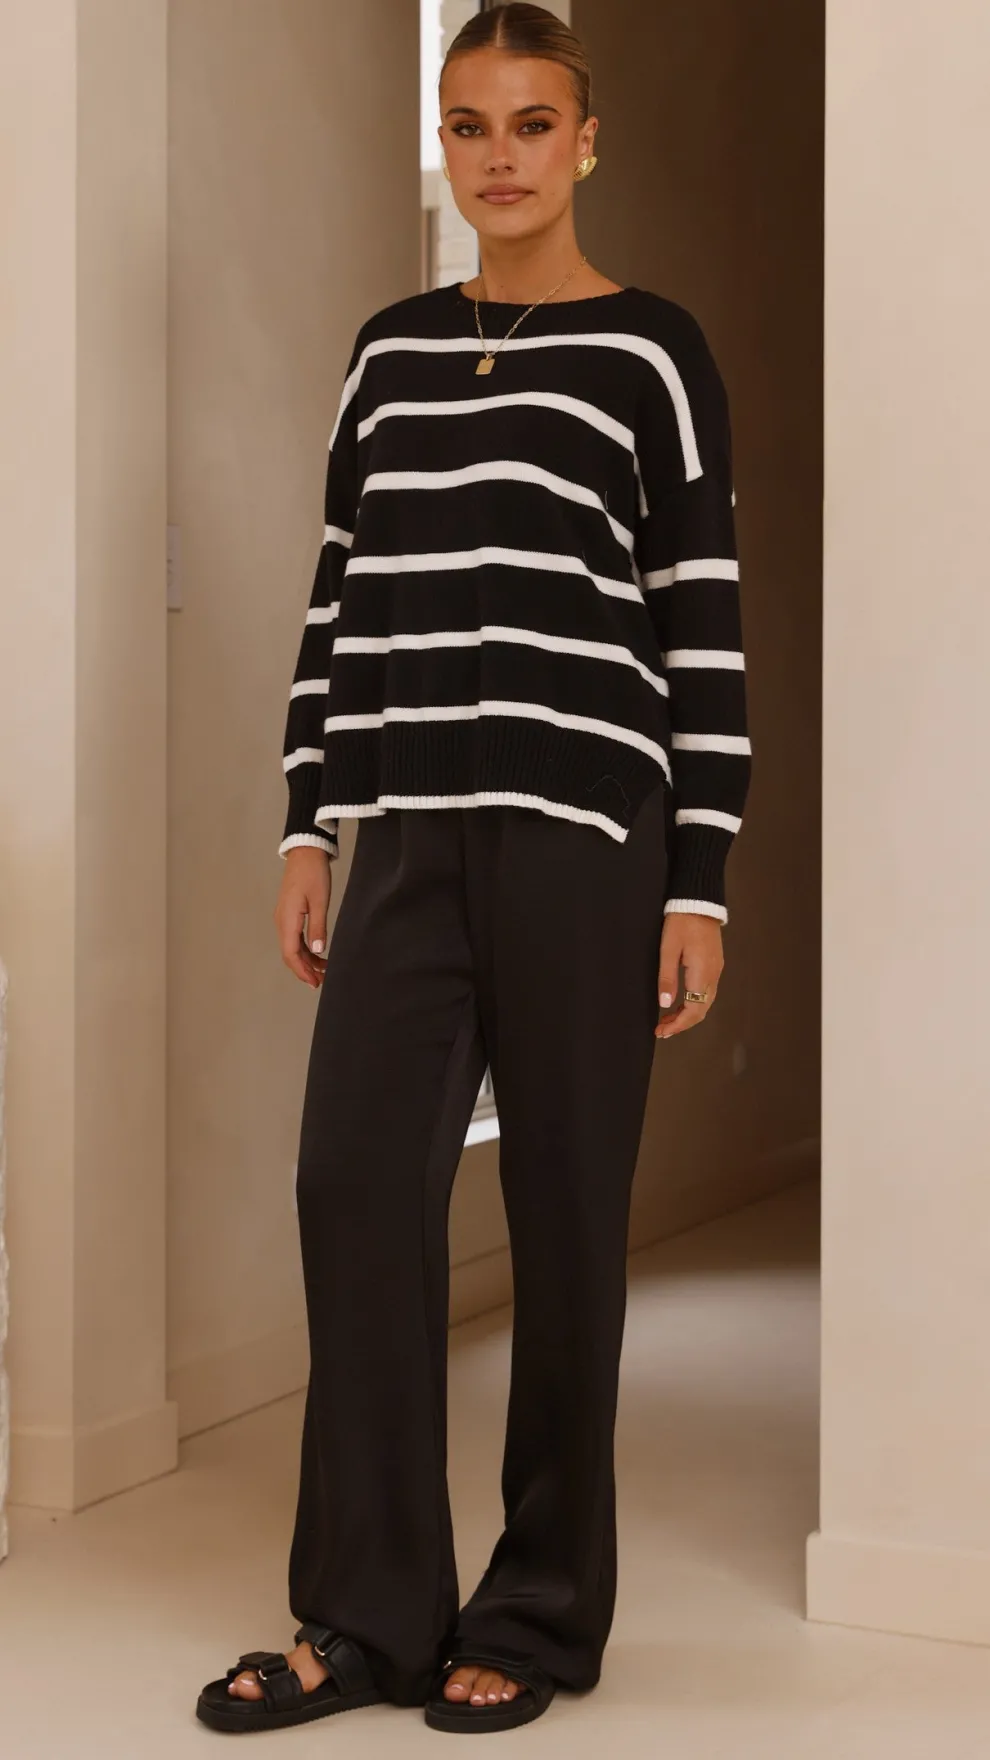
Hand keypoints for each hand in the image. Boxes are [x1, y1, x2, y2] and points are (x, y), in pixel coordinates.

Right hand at [275, 847, 331, 987]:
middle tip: (321, 981)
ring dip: (306, 960)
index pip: (291, 953)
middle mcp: (281, 921)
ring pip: (292, 946)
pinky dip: (305, 948)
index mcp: (287, 919)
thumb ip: (318, 927)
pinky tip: (317, 953)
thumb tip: (318, 951)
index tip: (315, 982)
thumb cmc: (313, 873)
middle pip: (289, 953)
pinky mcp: (289, 913)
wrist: (305, 852)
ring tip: (323, 970)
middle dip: (304, 969)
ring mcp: (284, 917)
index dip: (302, 971)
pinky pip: (294, 936)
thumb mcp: (320, 901)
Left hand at [655, 912, 722, 1038]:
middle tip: (663, 1029)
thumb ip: (667, 977)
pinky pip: (707, 991)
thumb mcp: (668, 949)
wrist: (699, 901)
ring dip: (688, 1014)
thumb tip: (665, 1003)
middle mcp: (713, 974)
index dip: (678, 1025)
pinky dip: (695, 1002)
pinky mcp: (715, 963)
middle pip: (701, 1010)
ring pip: (705, 1002)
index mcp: (702, 973)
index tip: (662, 1030)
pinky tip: (681, 1001)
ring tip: (668, 1018)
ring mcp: (716, 969)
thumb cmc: (682, 921)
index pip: (693, 1010)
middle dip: (682, 1023)